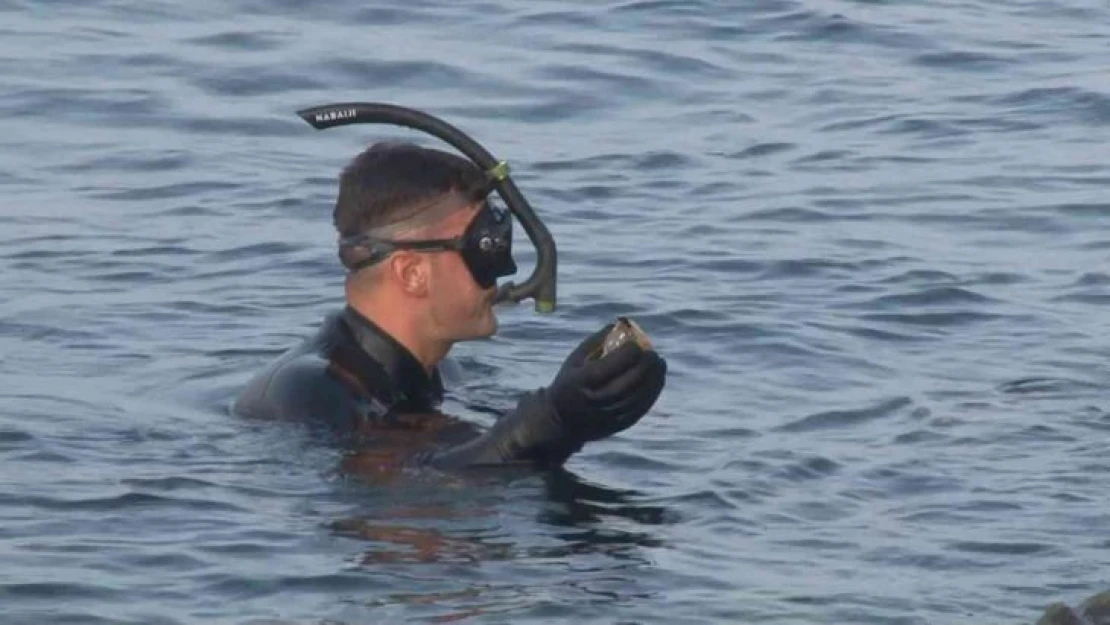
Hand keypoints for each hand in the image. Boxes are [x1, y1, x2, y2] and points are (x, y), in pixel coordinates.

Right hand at [545, 323, 667, 443]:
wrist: (562, 422)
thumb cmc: (570, 382)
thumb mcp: (574, 360)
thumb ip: (596, 341)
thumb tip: (621, 324)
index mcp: (581, 381)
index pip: (611, 365)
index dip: (628, 353)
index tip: (636, 344)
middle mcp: (595, 400)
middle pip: (628, 382)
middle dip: (645, 366)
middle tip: (653, 354)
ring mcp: (607, 415)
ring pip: (638, 397)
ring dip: (653, 379)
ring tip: (660, 364)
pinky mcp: (617, 425)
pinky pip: (640, 409)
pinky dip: (652, 393)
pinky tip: (657, 380)